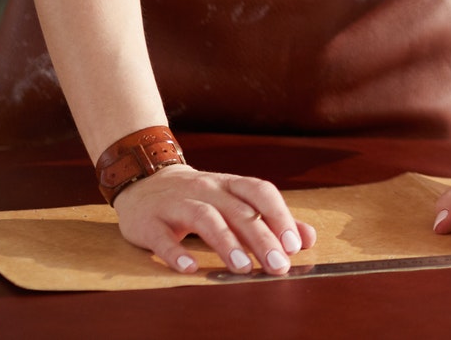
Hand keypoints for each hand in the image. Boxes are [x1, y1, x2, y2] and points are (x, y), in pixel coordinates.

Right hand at [112, 164, 316, 275]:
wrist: (144, 182)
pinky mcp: (150, 222)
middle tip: (278, 265)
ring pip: (205, 219)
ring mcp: (176, 204)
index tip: (294, 245)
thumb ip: (270, 220)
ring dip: (226, 244)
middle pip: (238, 211)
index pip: (261, 193)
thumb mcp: (234, 201)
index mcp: (230, 185)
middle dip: (262, 238)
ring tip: (243, 268)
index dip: (280, 216)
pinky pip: (162, 237)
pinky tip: (191, 268)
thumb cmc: (199, 197)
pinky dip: (176, 252)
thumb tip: (307, 239)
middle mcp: (206, 190)